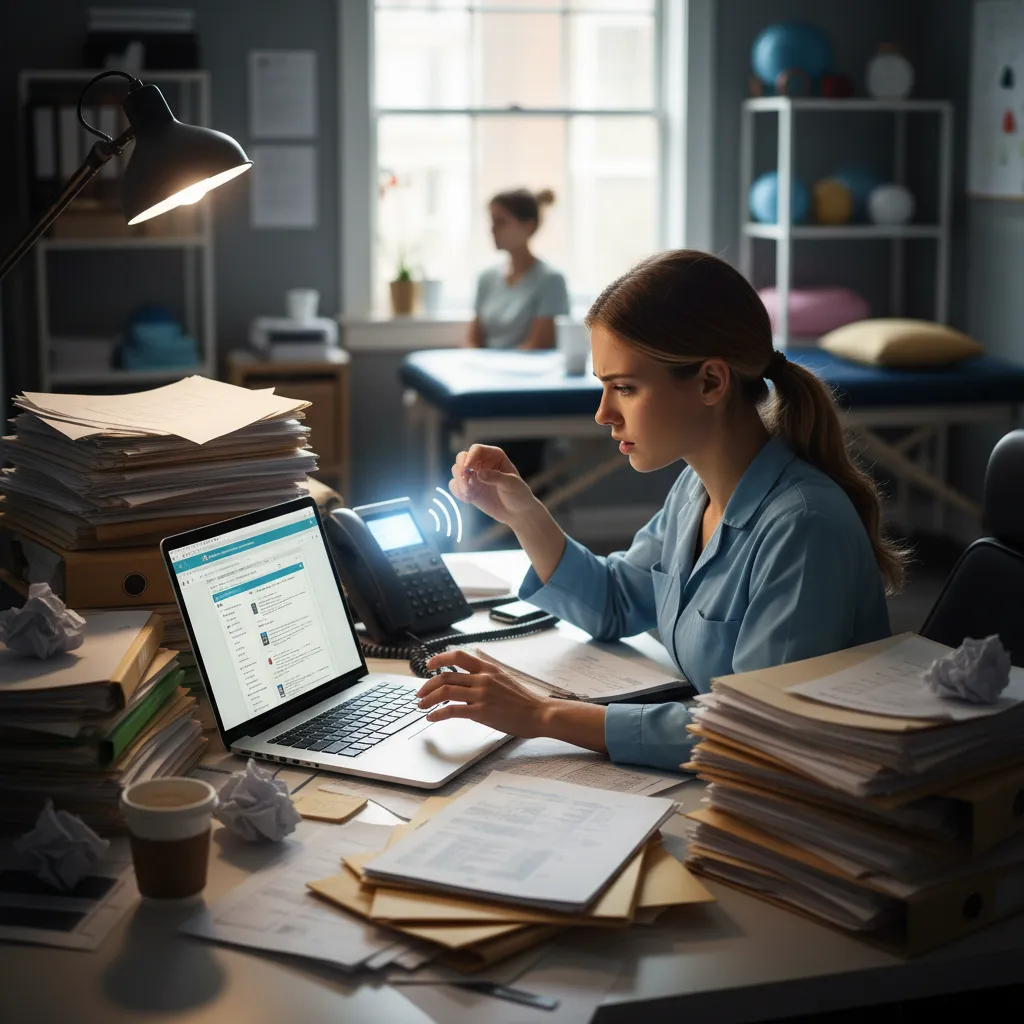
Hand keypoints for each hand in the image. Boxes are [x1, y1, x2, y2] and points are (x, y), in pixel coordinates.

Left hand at [417, 650, 552, 737]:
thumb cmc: (523, 700)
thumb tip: (467, 679)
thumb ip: (485, 676)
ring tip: (422, 705)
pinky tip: (432, 718)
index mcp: (488, 668)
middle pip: (446, 676)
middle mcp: (483, 678)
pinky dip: (438, 714)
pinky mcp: (481, 711)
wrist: (538, 713)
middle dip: (427, 685)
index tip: (429, 665)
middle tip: (420, 693)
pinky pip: (452, 710)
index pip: (458, 656)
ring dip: (429, 699)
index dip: (440, 658)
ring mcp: (482, 694)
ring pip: (445, 692)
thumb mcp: (504, 678)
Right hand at [448, 444, 538, 525]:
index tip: (468, 467)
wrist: (517, 513)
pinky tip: (469, 500)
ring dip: (459, 482)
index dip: (470, 457)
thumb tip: (479, 473)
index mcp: (494, 456)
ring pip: (456, 471)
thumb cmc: (518, 494)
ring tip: (469, 493)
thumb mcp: (512, 484)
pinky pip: (455, 487)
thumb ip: (496, 477)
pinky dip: (458, 492)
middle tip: (465, 481)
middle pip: (462, 457)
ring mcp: (474, 476)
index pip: (476, 450)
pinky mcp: (469, 489)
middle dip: (460, 468)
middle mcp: (481, 463)